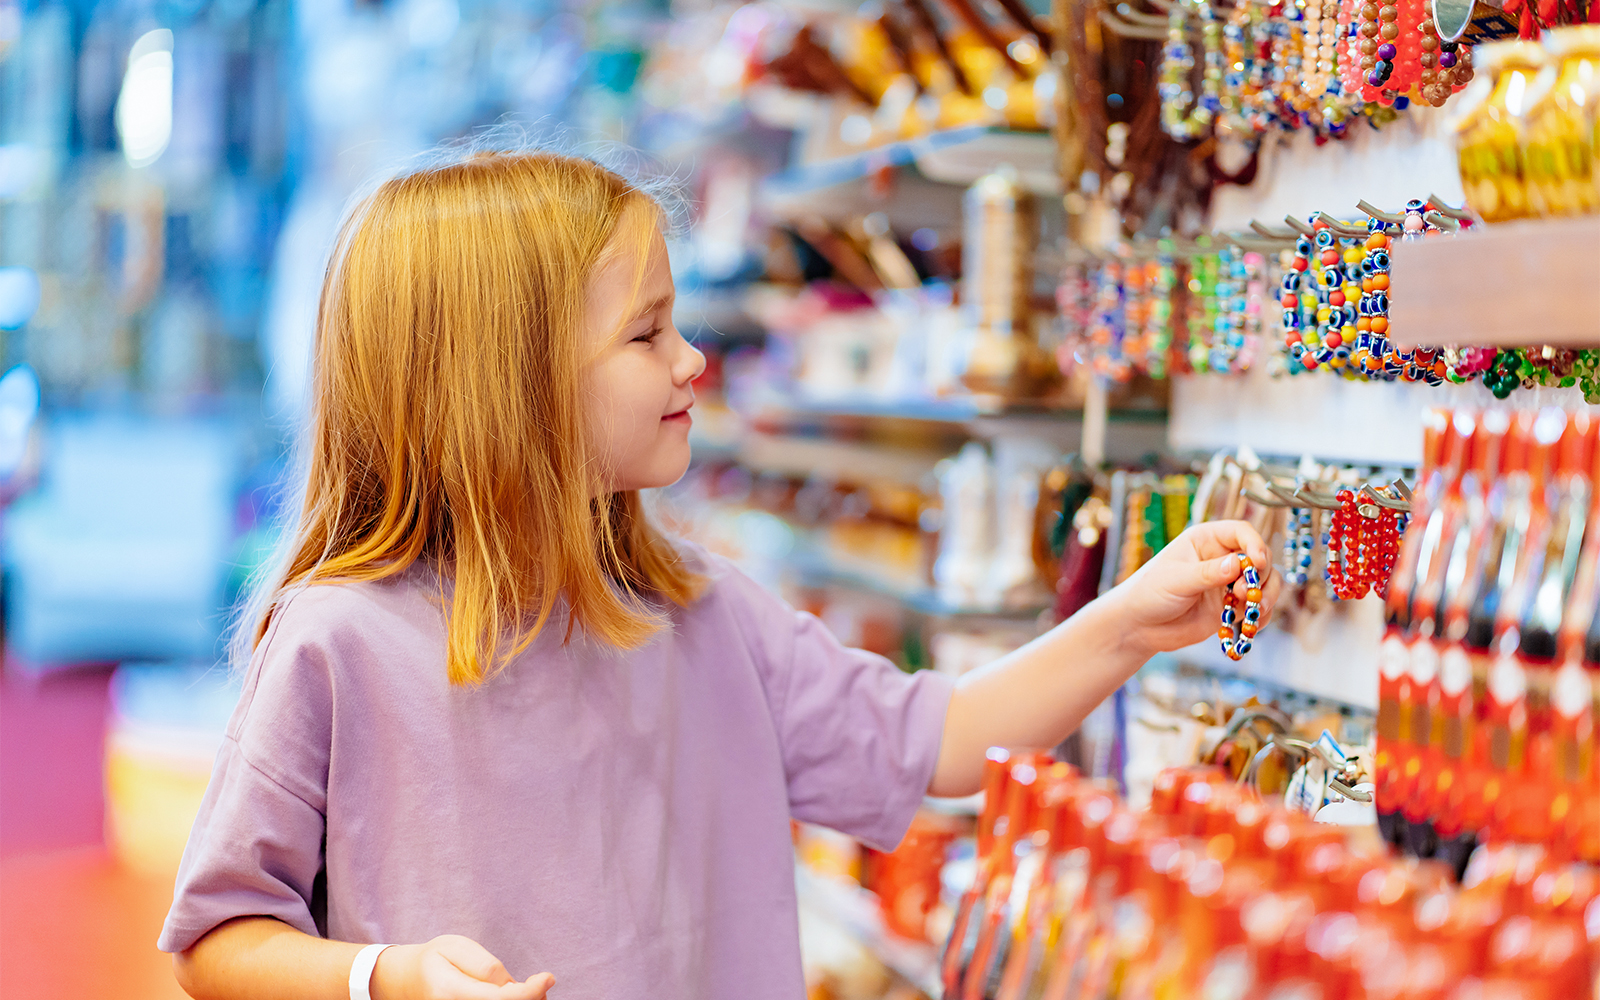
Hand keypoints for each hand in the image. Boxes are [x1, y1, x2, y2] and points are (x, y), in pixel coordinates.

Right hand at [371, 935, 553, 999]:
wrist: (405, 980)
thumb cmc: (433, 959)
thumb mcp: (456, 947)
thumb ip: (486, 967)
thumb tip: (512, 986)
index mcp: (450, 991)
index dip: (529, 992)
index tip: (549, 977)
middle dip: (531, 999)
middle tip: (543, 982)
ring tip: (533, 988)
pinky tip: (519, 995)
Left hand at [1104, 520, 1281, 659]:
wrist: (1140, 626)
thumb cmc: (1150, 593)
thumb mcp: (1176, 580)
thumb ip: (1207, 573)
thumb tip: (1237, 564)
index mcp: (1206, 539)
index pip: (1241, 532)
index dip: (1255, 544)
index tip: (1257, 562)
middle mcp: (1222, 558)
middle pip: (1260, 558)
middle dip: (1260, 576)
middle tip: (1245, 593)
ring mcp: (1229, 583)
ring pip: (1266, 583)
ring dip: (1267, 595)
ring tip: (1255, 609)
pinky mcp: (1232, 606)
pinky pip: (1258, 607)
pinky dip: (1261, 616)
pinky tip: (1251, 625)